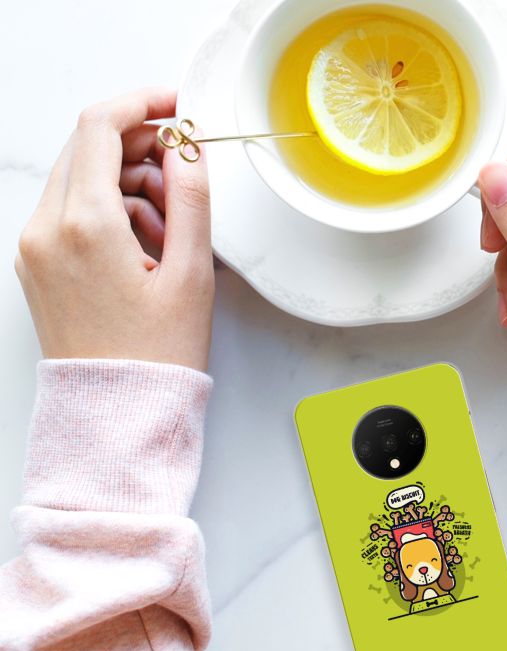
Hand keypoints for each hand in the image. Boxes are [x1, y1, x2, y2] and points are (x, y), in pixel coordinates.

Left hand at [15, 88, 213, 371]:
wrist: (117, 412)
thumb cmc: (156, 354)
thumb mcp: (191, 272)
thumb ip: (192, 198)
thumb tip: (188, 147)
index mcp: (85, 225)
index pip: (101, 127)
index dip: (143, 103)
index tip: (177, 105)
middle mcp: (47, 229)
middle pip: (88, 148)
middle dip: (141, 147)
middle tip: (185, 174)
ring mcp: (35, 246)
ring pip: (81, 178)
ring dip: (129, 182)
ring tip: (173, 228)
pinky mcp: (37, 263)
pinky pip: (72, 210)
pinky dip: (110, 210)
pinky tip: (147, 245)